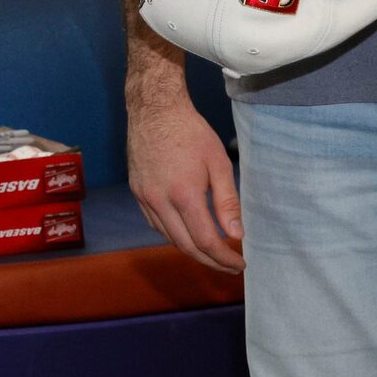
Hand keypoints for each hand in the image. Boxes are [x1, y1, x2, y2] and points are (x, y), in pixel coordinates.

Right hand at [126, 89, 242, 273]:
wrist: (155, 110)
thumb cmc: (191, 132)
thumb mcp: (219, 163)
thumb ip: (228, 202)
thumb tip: (236, 235)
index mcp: (183, 194)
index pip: (205, 240)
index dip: (224, 258)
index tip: (240, 264)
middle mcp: (159, 200)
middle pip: (185, 246)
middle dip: (210, 261)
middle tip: (229, 265)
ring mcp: (144, 197)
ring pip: (168, 237)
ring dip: (191, 249)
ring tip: (212, 251)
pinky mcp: (137, 192)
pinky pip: (155, 223)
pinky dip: (173, 234)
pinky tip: (187, 231)